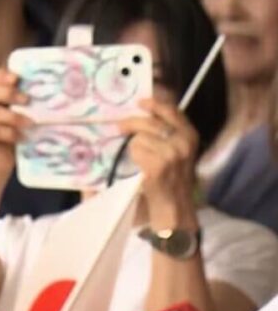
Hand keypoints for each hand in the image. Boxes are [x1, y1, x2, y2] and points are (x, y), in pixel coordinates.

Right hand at [0, 69, 30, 181]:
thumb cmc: (12, 135)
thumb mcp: (16, 115)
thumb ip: (22, 103)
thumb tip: (46, 91)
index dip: (2, 76)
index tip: (17, 78)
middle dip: (8, 93)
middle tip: (27, 100)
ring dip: (13, 117)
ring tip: (30, 123)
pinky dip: (9, 133)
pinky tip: (22, 138)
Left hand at [119, 99, 198, 226]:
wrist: (174, 208)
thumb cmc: (172, 180)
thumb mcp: (178, 153)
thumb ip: (167, 134)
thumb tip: (145, 113)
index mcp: (190, 136)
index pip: (172, 111)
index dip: (155, 104)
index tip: (140, 102)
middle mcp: (183, 142)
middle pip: (149, 122)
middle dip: (131, 123)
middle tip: (119, 127)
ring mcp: (171, 154)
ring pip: (139, 137)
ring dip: (132, 146)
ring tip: (138, 159)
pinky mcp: (157, 166)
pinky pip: (135, 150)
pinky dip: (131, 157)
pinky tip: (138, 168)